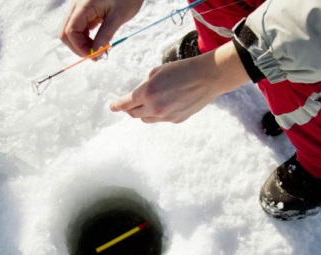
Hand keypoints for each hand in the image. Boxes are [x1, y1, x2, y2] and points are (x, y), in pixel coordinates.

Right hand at [60, 0, 143, 56]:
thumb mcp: (118, 17)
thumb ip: (105, 35)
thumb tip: (96, 52)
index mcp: (83, 6)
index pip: (71, 31)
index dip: (80, 47)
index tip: (94, 57)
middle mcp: (77, 5)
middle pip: (66, 32)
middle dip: (78, 47)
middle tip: (96, 56)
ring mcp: (79, 7)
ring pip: (71, 30)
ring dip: (82, 43)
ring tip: (98, 49)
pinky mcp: (85, 10)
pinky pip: (79, 26)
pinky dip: (86, 37)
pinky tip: (98, 41)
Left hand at [110, 41, 250, 122]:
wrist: (208, 77)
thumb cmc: (182, 69)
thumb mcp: (157, 71)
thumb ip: (144, 85)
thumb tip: (138, 95)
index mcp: (147, 93)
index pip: (126, 103)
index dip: (117, 106)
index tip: (113, 107)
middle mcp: (155, 108)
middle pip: (134, 114)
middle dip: (130, 109)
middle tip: (130, 103)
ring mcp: (166, 116)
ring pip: (147, 119)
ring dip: (144, 112)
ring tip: (152, 101)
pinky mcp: (176, 120)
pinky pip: (161, 119)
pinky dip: (159, 113)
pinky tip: (169, 102)